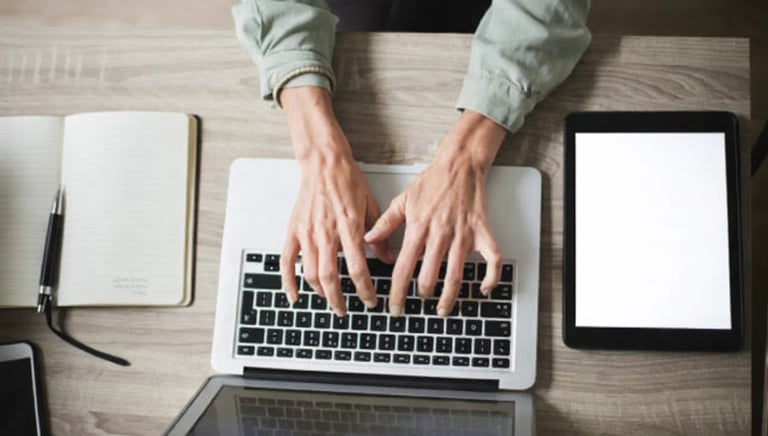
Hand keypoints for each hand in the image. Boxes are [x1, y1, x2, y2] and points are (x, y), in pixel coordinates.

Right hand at [278, 87, 393, 316]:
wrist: (323, 161)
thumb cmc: (347, 179)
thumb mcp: (372, 205)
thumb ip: (380, 234)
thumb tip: (388, 257)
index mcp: (348, 226)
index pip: (357, 268)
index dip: (365, 290)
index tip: (370, 300)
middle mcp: (326, 232)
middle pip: (331, 277)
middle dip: (340, 299)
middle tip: (347, 310)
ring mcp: (307, 233)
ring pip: (311, 274)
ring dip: (321, 293)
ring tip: (330, 301)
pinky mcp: (293, 230)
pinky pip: (287, 261)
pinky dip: (288, 282)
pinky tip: (294, 296)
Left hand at [365, 110, 506, 316]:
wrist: (459, 165)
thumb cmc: (432, 182)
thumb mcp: (402, 200)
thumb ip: (385, 223)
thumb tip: (368, 240)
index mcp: (419, 228)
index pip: (403, 268)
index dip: (397, 292)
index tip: (395, 307)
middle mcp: (441, 234)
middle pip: (429, 276)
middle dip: (422, 295)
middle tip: (418, 302)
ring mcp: (464, 235)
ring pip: (456, 275)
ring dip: (449, 297)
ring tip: (443, 309)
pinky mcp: (482, 233)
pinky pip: (492, 259)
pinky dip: (490, 277)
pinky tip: (482, 289)